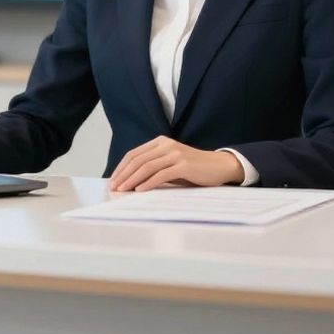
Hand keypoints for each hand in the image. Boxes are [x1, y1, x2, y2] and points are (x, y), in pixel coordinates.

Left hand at [108, 136, 244, 191]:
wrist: (220, 166)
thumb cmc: (193, 169)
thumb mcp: (170, 164)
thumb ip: (153, 167)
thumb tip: (130, 182)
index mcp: (160, 142)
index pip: (134, 154)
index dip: (121, 167)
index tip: (113, 180)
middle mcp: (166, 145)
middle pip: (138, 160)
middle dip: (123, 175)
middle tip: (114, 188)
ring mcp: (175, 154)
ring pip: (147, 166)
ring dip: (132, 180)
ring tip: (123, 190)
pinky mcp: (184, 165)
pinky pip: (161, 174)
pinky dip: (148, 183)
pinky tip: (140, 190)